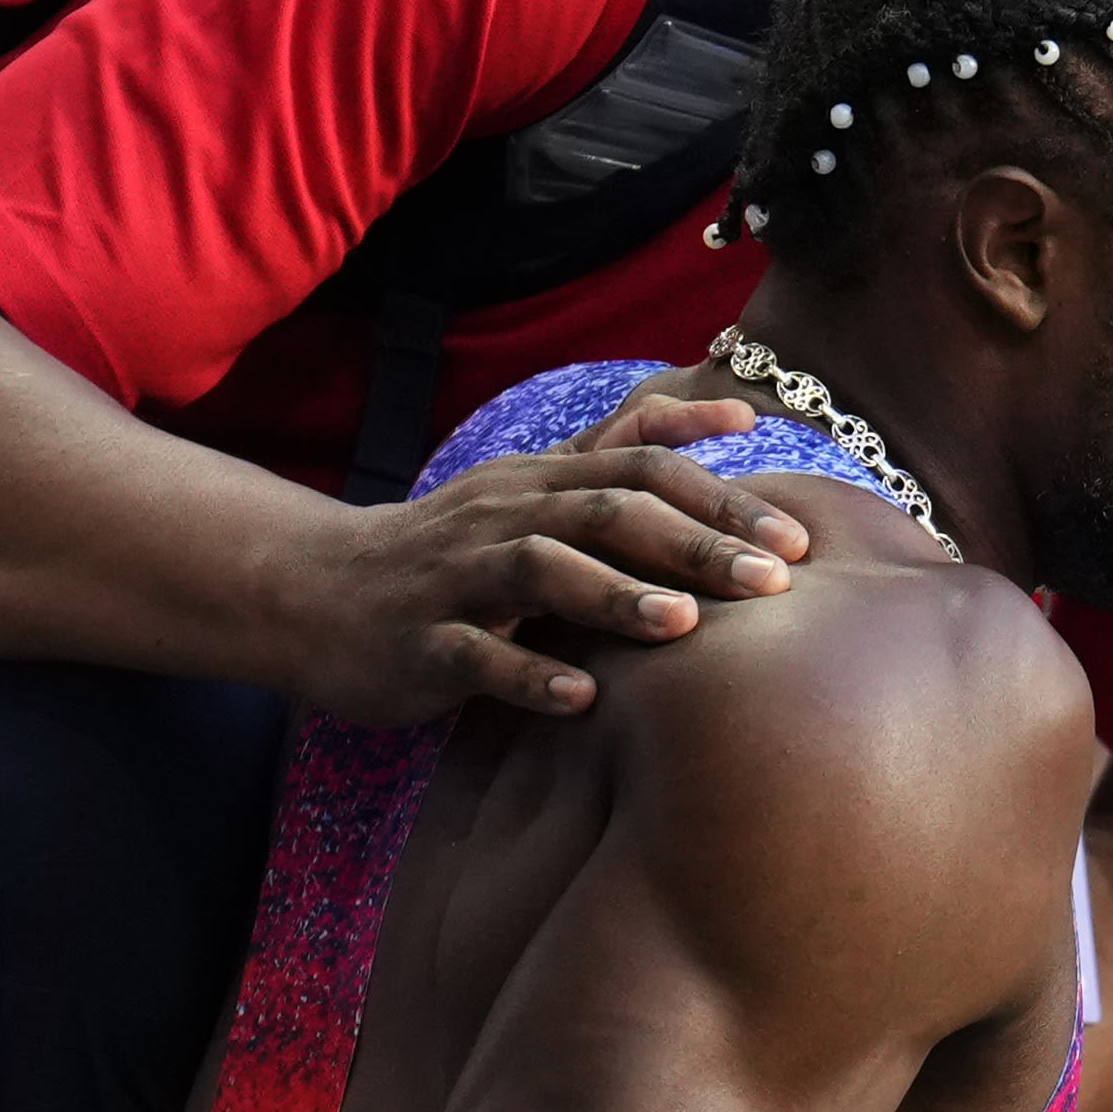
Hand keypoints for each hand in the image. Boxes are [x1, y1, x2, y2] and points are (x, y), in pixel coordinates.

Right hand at [293, 393, 805, 723]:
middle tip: (773, 583)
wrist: (314, 590)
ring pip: (539, 571)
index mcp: (540, 481)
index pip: (642, 467)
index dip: (720, 497)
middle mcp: (504, 516)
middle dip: (694, 544)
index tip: (798, 540)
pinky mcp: (420, 643)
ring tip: (682, 626)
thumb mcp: (535, 488)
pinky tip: (580, 701)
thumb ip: (625, 448)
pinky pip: (474, 657)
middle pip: (606, 512)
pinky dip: (528, 675)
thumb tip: (730, 410)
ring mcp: (459, 579)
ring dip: (614, 596)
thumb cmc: (453, 548)